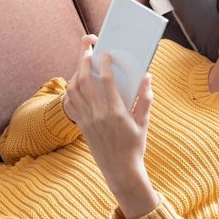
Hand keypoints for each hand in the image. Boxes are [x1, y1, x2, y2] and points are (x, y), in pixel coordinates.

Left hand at [63, 35, 158, 218]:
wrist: (120, 170)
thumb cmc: (135, 145)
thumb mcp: (144, 122)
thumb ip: (146, 98)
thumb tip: (147, 77)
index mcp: (116, 112)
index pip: (105, 81)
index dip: (103, 64)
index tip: (105, 53)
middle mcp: (98, 114)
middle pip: (84, 81)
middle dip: (84, 60)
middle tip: (88, 48)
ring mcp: (87, 120)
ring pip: (74, 90)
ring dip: (75, 73)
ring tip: (82, 63)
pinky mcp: (81, 126)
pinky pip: (70, 104)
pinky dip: (70, 90)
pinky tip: (77, 83)